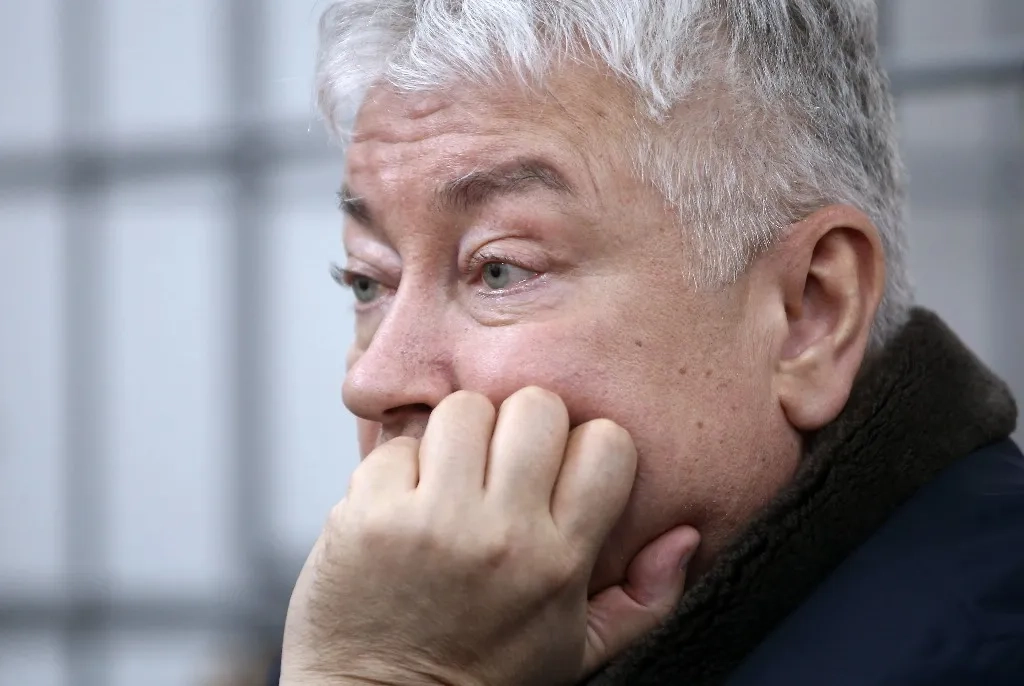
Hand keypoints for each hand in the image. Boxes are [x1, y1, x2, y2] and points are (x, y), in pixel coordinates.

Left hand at [280, 387, 699, 685]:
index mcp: (559, 561)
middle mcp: (499, 534)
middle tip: (503, 461)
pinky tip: (402, 502)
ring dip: (459, 435)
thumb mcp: (579, 653)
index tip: (562, 468)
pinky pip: (396, 442)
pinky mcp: (368, 515)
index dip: (586, 445)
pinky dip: (400, 463)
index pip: (606, 443)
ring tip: (451, 476)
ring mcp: (430, 521)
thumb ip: (645, 598)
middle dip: (523, 425)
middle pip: (536, 407)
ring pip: (464, 408)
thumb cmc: (483, 678)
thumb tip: (684, 534)